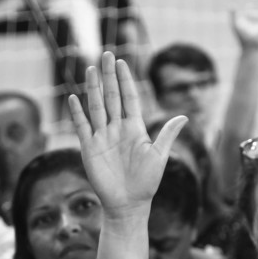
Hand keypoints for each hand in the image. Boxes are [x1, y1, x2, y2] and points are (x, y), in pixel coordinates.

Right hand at [69, 53, 187, 220]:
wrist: (129, 203)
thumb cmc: (147, 181)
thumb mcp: (159, 155)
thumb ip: (167, 134)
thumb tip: (184, 116)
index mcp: (135, 128)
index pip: (129, 98)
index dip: (126, 80)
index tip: (123, 62)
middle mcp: (117, 128)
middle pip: (111, 97)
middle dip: (109, 77)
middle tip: (106, 55)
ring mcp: (102, 137)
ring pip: (96, 107)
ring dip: (93, 88)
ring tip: (91, 69)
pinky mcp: (89, 148)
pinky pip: (82, 126)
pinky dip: (77, 112)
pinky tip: (74, 98)